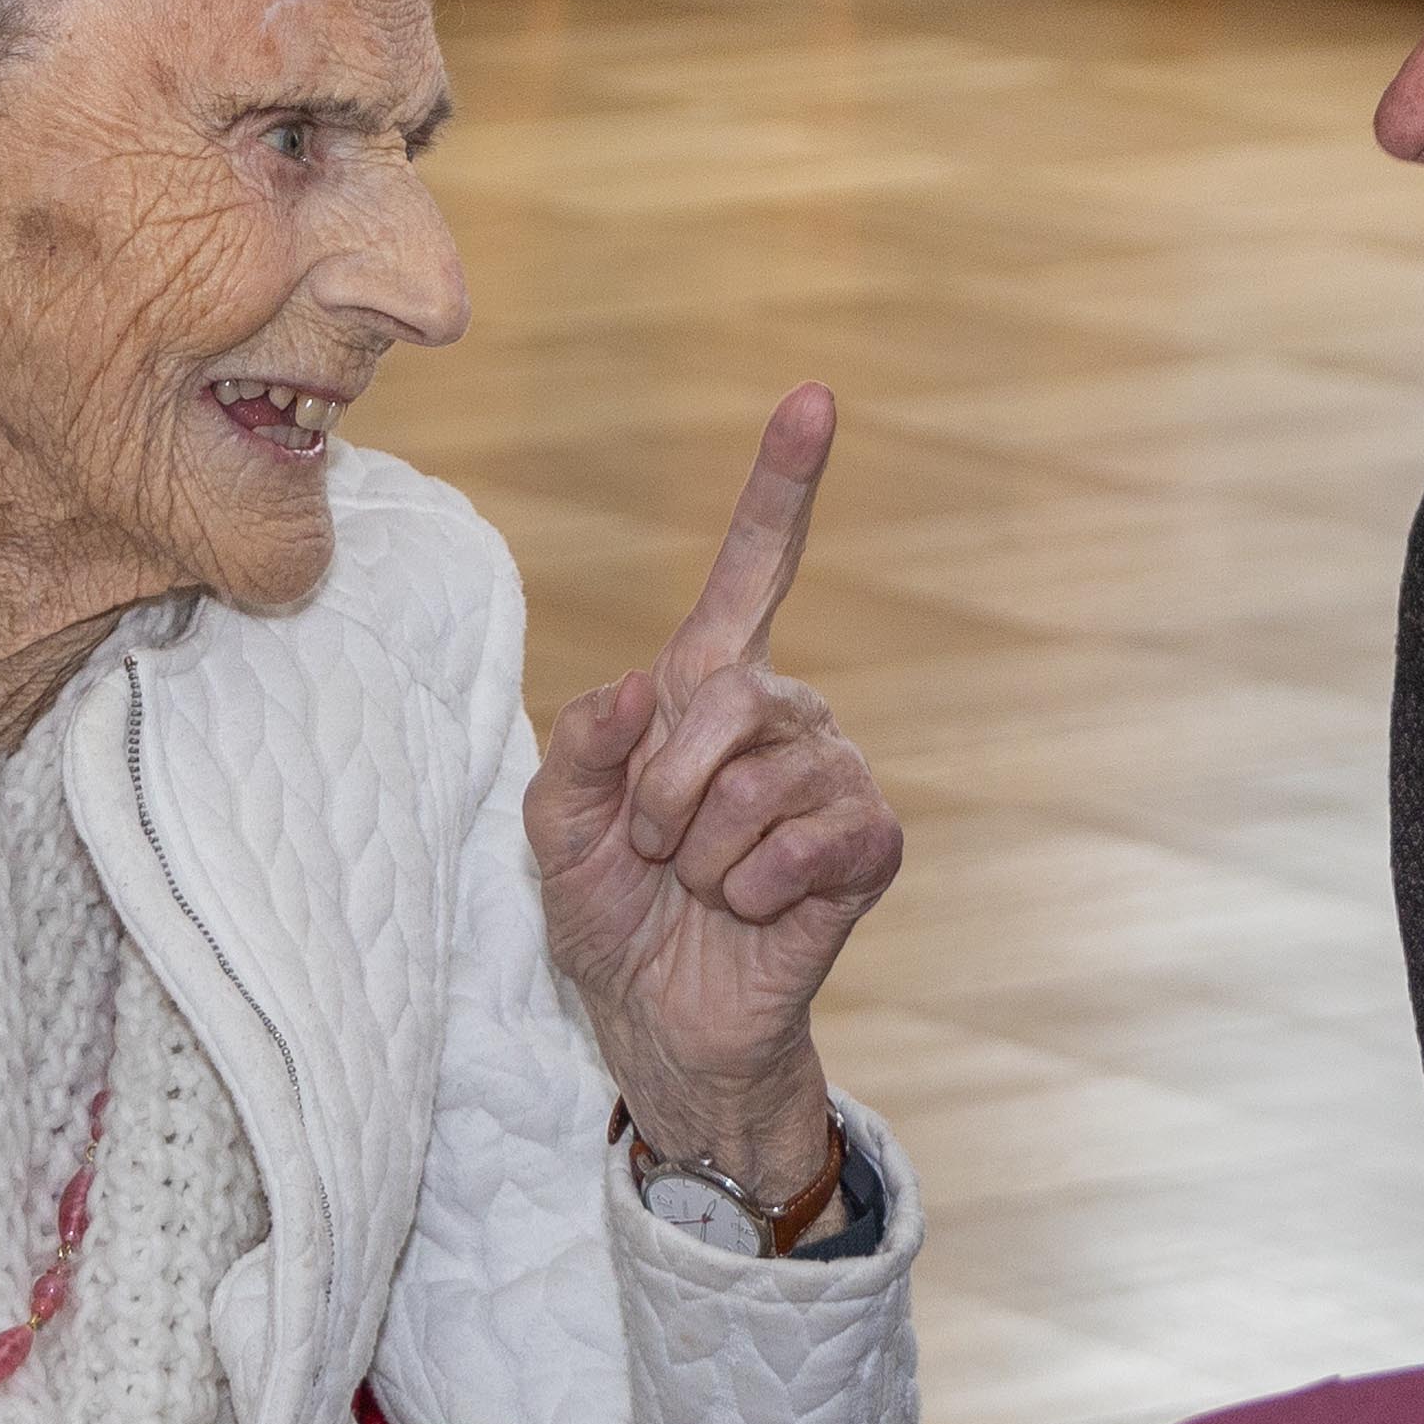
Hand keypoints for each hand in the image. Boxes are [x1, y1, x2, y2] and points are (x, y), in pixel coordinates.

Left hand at [529, 386, 899, 1202]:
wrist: (664, 1026)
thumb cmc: (612, 916)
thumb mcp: (554, 829)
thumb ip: (578, 748)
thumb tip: (640, 687)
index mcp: (710, 689)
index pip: (755, 569)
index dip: (785, 484)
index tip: (815, 397)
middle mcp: (785, 714)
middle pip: (727, 697)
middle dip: (661, 789)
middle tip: (649, 851)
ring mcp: (835, 777)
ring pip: (758, 782)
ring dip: (700, 856)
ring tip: (702, 887)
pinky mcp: (869, 846)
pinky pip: (804, 845)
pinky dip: (751, 892)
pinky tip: (751, 912)